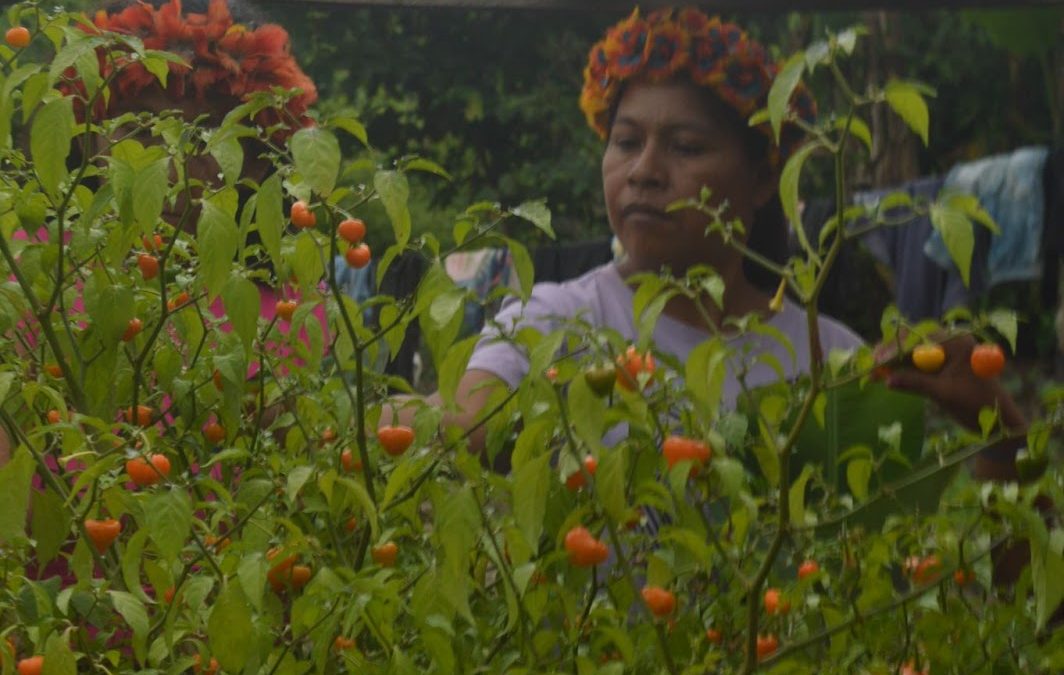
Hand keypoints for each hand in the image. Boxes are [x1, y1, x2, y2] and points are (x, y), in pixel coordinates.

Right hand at [872, 331, 1025, 432]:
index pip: (919, 340)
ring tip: (873, 372)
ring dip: (894, 362)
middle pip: (913, 342)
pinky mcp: (943, 365)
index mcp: (957, 343)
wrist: (999, 421)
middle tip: (871, 364)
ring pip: (913, 353)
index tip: (876, 361)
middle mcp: (951, 342)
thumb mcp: (944, 395)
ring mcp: (947, 353)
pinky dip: (903, 370)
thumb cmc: (978, 406)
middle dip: (891, 353)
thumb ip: (915, 384)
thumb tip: (887, 380)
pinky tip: (886, 376)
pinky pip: (918, 363)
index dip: (895, 350)